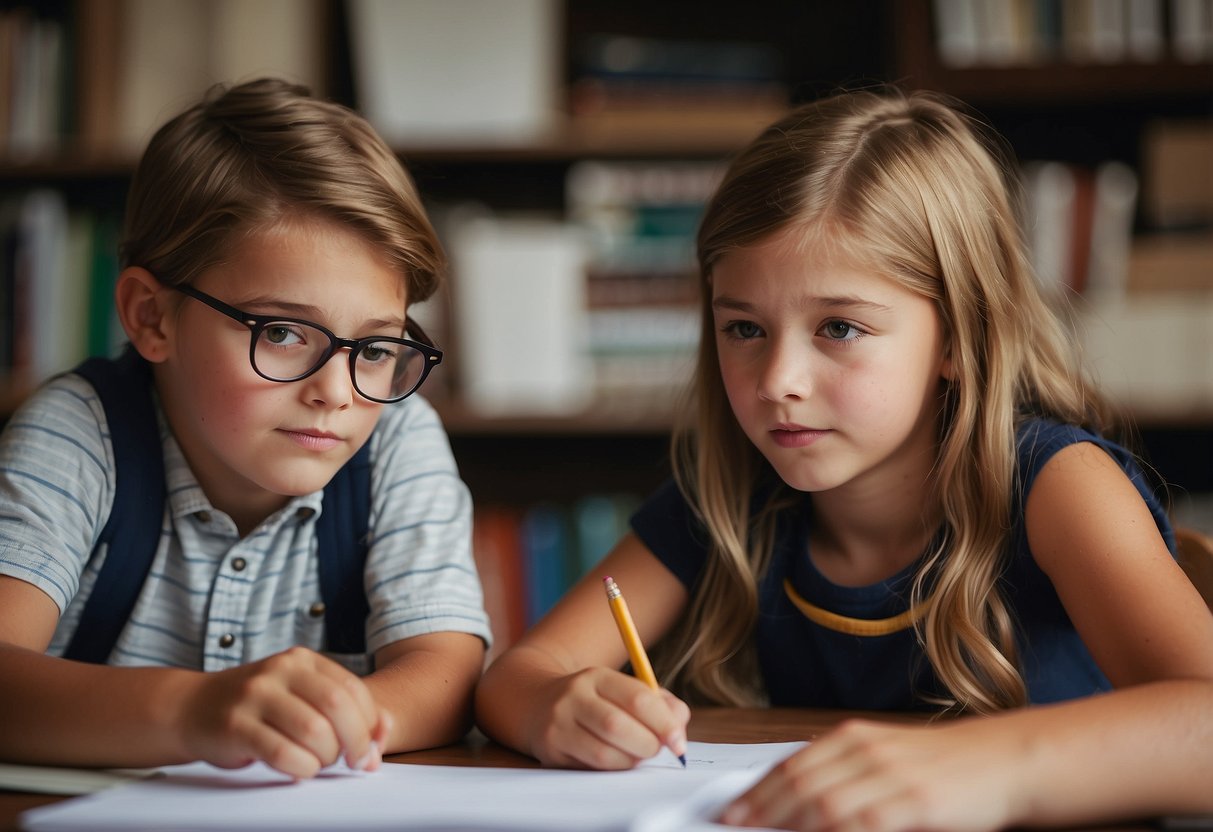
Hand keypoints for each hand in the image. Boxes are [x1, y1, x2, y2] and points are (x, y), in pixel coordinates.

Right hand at [179, 646, 390, 778]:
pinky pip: (282, 753)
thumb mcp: (301, 696)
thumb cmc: (258, 708)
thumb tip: (385, 732)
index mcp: (302, 660)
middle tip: (351, 762)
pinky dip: (301, 768)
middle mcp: (280, 670)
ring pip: (314, 731)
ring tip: (318, 762)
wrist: (191, 708)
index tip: (368, 749)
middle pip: (338, 707)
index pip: (354, 689)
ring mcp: (256, 695)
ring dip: (326, 757)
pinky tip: (299, 770)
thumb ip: (344, 710)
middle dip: (354, 742)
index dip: (369, 724)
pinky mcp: (235, 726)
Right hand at [526, 666, 688, 769]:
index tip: (679, 742)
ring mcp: (559, 724)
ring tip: (636, 756)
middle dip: (647, 745)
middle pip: (618, 726)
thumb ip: (660, 704)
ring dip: (630, 761)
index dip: (664, 723)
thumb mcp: (624, 690)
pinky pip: (589, 768)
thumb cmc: (596, 701)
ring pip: (603, 753)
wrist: (536, 703)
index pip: (637, 698)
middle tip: (656, 750)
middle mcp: (574, 696)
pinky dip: (612, 770)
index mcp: (598, 676)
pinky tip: (616, 761)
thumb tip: (679, 730)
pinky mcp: (550, 751)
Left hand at [719, 718, 1022, 831]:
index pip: (791, 765)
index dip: (757, 791)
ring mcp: (891, 776)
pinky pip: (863, 824)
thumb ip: (844, 772)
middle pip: (799, 785)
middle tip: (733, 826)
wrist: (1005, 760)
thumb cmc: (944, 765)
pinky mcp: (916, 802)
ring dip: (788, 823)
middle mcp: (867, 751)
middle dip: (761, 810)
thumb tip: (795, 800)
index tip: (730, 811)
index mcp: (855, 737)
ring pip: (823, 804)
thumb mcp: (886, 757)